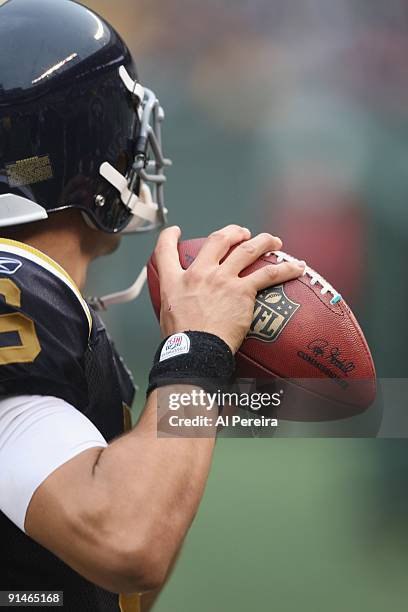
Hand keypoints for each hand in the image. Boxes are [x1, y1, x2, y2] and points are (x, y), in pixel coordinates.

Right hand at [154, 225, 304, 353]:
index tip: (175, 232)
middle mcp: (199, 274)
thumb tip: (184, 312)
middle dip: (233, 232)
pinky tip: (297, 267)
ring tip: (273, 241)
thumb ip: (176, 306)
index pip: (165, 251)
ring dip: (262, 242)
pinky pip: (269, 274)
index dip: (169, 237)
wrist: (195, 351)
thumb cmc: (181, 342)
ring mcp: (222, 279)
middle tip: (243, 234)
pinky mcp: (242, 291)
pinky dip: (285, 268)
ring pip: (246, 250)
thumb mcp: (167, 317)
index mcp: (175, 281)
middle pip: (217, 240)